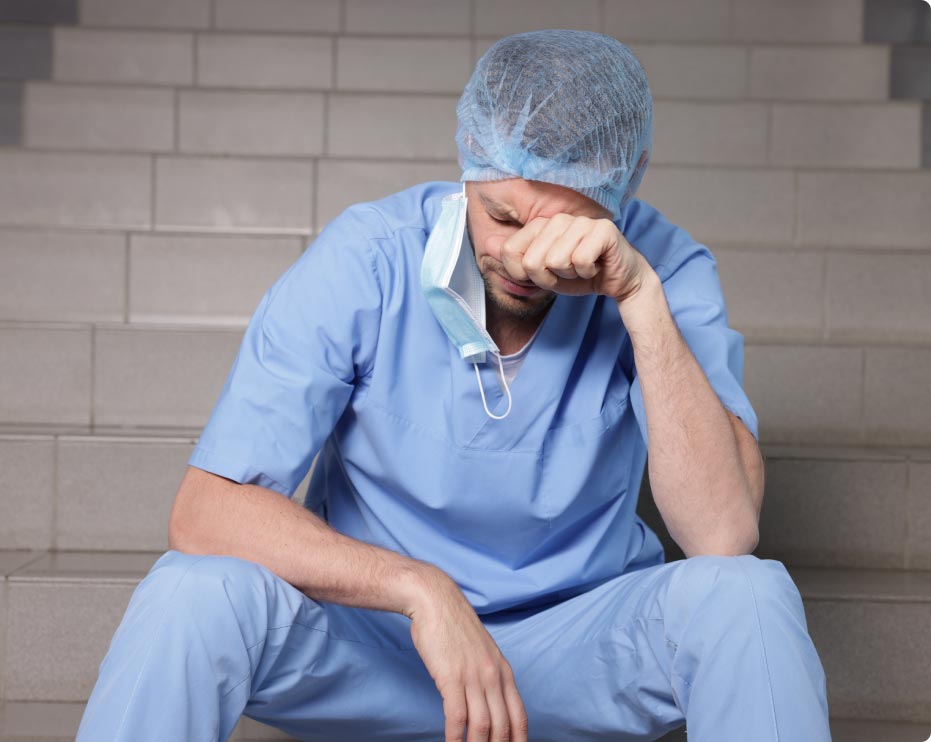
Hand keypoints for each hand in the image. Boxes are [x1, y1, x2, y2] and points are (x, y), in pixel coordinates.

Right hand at [406, 567, 527, 741]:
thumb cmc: (454, 627)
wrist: (436, 601)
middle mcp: (493, 676)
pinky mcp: (451, 676)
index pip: (519, 716)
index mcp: (503, 671)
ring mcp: (474, 676)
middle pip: (503, 727)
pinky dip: (455, 738)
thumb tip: (488, 703)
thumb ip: (488, 676)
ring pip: (483, 726)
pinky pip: (457, 717)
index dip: (519, 740)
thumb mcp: (482, 651)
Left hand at [499, 214, 647, 303]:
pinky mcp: (603, 229)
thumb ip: (514, 260)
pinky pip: (580, 260)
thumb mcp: (541, 273)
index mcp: (540, 226)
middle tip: (567, 273)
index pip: (511, 253)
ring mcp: (581, 222)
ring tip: (582, 268)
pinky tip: (595, 266)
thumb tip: (489, 243)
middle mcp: (559, 219)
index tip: (546, 273)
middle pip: (532, 261)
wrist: (618, 281)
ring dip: (570, 275)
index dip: (525, 275)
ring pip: (556, 261)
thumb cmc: (579, 275)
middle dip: (549, 278)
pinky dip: (587, 273)